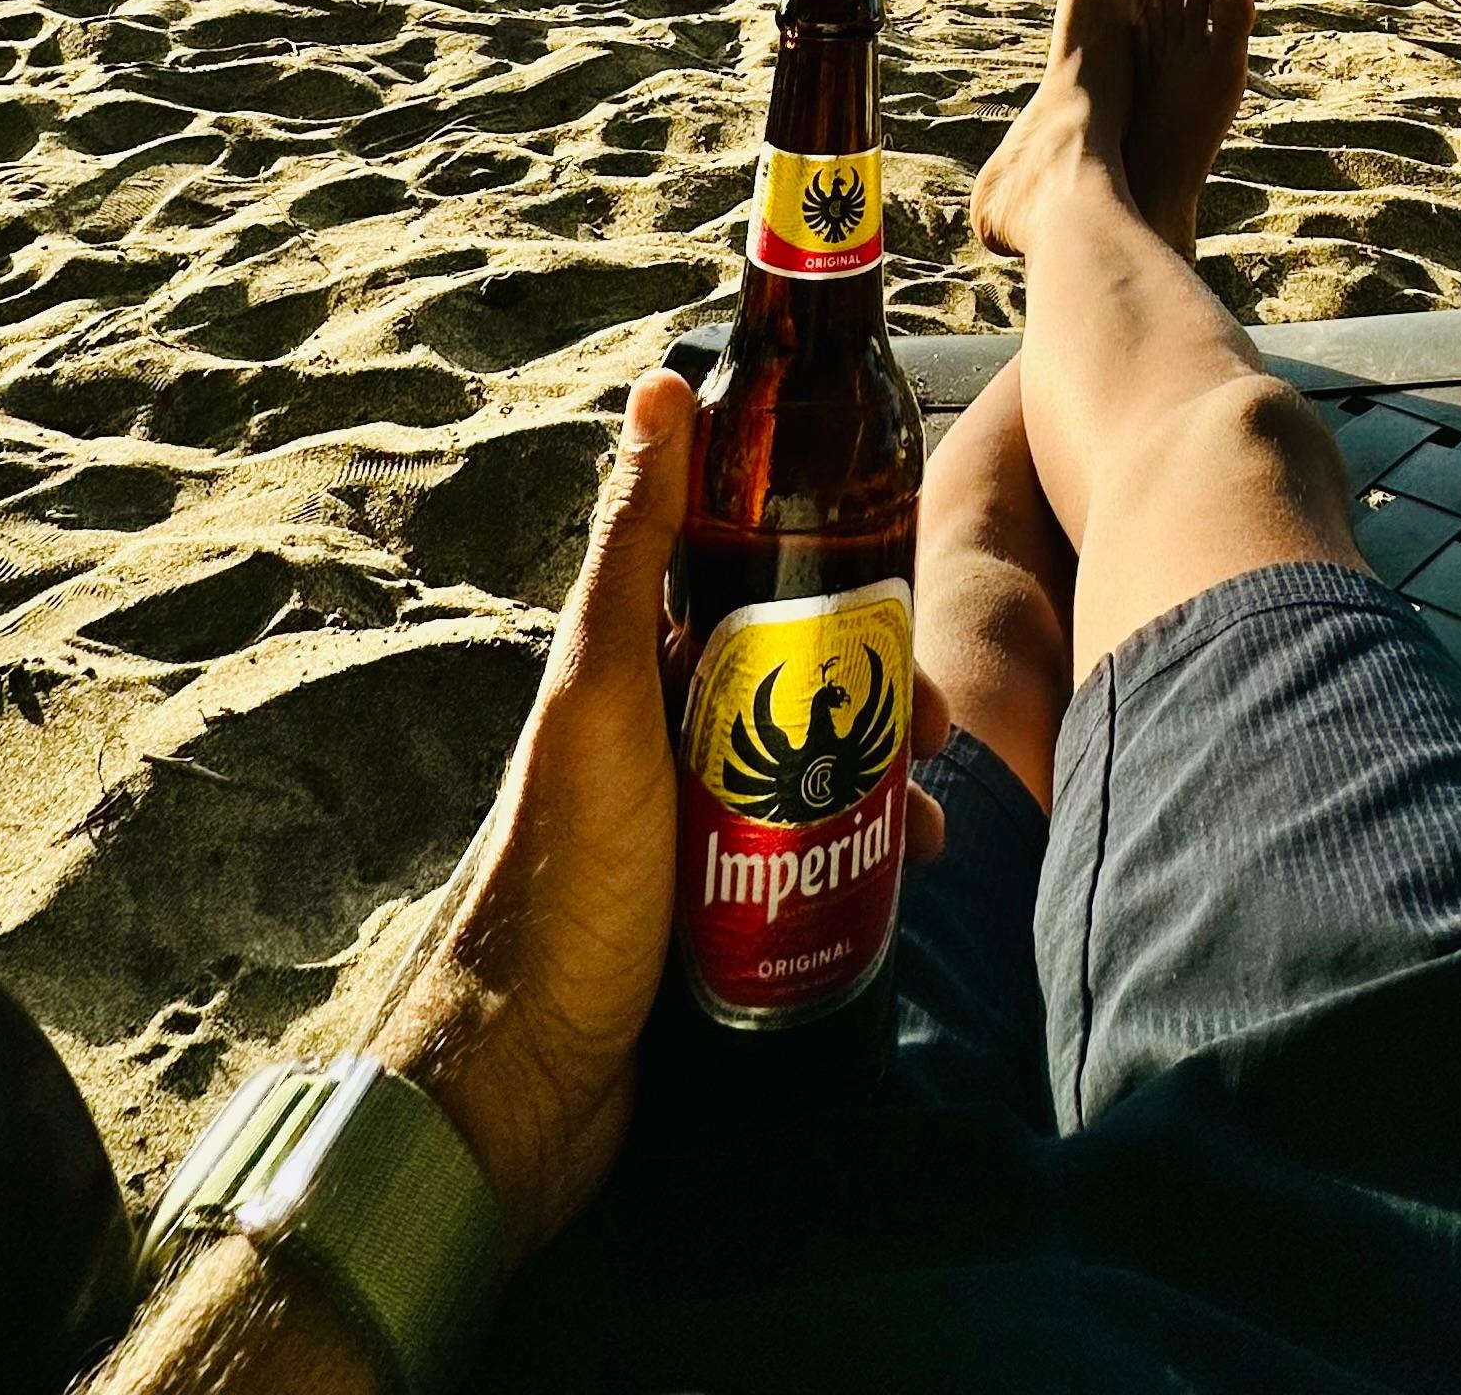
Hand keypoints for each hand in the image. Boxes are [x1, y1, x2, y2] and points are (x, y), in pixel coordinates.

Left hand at [376, 369, 947, 1258]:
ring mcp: (696, 824)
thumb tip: (667, 381)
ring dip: (884, 781)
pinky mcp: (724, 908)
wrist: (527, 1079)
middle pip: (802, 677)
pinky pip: (815, 856)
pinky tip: (904, 880)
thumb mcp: (602, 689)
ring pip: (818, 768)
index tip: (907, 577)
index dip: (832, 562)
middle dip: (879, 690)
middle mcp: (667, 733)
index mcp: (636, 665)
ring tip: (932, 825)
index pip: (750, 577)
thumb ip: (635, 544)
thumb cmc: (560, 872)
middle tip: (934, 732)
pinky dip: (869, 857)